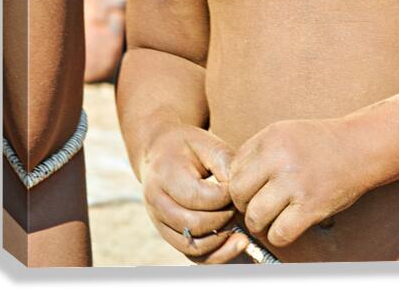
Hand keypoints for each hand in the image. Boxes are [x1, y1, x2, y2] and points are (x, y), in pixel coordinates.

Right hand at [140, 125, 249, 263]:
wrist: (158, 151)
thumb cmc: (188, 146)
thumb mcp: (207, 143)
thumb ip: (225, 164)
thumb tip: (242, 194)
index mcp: (165, 174)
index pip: (198, 197)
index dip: (225, 197)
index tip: (241, 189)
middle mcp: (157, 202)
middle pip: (195, 224)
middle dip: (225, 218)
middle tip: (241, 207)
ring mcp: (159, 222)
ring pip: (193, 246)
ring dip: (222, 241)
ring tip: (241, 228)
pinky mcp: (168, 235)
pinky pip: (192, 255)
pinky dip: (216, 254)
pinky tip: (235, 244)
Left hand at [229, 118, 360, 248]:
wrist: (361, 147)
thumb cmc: (320, 143)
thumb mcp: (285, 132)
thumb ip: (258, 152)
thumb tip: (228, 182)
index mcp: (270, 137)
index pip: (233, 169)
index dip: (238, 183)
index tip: (251, 189)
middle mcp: (279, 158)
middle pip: (238, 194)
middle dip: (244, 204)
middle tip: (257, 205)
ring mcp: (295, 183)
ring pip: (255, 217)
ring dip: (260, 223)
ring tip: (271, 217)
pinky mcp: (311, 207)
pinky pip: (279, 234)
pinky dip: (279, 235)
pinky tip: (287, 225)